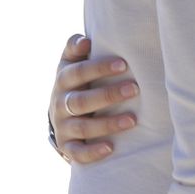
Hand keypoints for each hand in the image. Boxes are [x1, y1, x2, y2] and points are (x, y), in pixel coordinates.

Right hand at [49, 34, 138, 163]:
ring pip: (82, 127)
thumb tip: (85, 40)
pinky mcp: (67, 147)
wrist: (61, 114)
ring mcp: (63, 127)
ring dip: (107, 124)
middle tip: (134, 88)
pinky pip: (77, 153)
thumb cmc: (79, 81)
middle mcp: (60, 104)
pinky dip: (93, 152)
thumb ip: (76, 48)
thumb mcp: (72, 63)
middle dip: (108, 95)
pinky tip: (111, 148)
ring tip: (133, 120)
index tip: (123, 64)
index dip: (99, 68)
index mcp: (63, 80)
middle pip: (81, 101)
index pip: (77, 73)